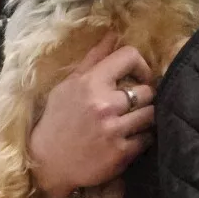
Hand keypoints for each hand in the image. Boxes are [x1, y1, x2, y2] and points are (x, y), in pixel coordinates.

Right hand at [29, 34, 155, 197]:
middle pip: (148, 90)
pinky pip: (148, 138)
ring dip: (145, 116)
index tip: (139, 77)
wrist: (47, 163)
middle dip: (144, 95)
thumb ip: (94, 59)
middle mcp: (105, 105)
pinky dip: (142, 137)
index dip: (141, 64)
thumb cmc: (57, 120)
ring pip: (152, 114)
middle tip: (136, 102)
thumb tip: (114, 34)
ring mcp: (114, 130)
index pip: (129, 56)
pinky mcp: (121, 153)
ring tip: (133, 120)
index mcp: (91, 83)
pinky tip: (129, 137)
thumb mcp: (68, 85)